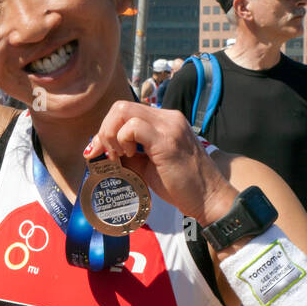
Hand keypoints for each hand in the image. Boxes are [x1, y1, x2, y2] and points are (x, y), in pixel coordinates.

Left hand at [84, 102, 237, 225]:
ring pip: (123, 111)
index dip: (107, 129)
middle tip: (109, 154)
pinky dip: (121, 140)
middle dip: (104, 130)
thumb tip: (97, 150)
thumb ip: (126, 152)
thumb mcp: (147, 164)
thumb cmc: (179, 184)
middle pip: (120, 107)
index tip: (100, 151)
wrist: (209, 199)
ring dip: (111, 135)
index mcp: (164, 120)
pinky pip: (132, 127)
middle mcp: (168, 117)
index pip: (125, 111)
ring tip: (119, 156)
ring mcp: (169, 126)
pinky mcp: (167, 141)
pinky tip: (128, 157)